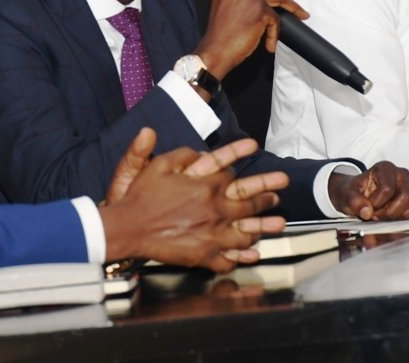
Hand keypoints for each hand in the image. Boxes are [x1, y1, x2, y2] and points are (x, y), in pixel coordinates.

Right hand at [100, 129, 287, 271]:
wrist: (129, 229)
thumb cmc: (141, 197)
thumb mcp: (158, 165)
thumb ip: (181, 154)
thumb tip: (200, 151)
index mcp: (205, 186)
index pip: (230, 174)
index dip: (237, 164)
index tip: (253, 151)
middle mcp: (215, 209)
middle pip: (249, 200)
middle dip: (267, 193)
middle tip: (279, 188)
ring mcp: (213, 234)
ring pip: (247, 231)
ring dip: (265, 226)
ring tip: (279, 223)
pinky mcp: (205, 255)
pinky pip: (230, 257)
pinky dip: (243, 257)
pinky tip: (253, 254)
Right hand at [196, 0, 307, 79]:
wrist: (215, 51)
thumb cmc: (218, 36)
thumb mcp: (223, 9)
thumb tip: (258, 1)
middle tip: (287, 2)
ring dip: (291, 6)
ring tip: (298, 14)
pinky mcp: (260, 10)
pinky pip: (276, 19)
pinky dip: (275, 32)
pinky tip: (270, 42)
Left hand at [328, 162, 408, 220]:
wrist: (358, 196)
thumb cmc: (355, 193)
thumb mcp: (346, 195)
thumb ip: (353, 201)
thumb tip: (366, 212)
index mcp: (385, 168)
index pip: (387, 189)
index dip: (378, 204)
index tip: (369, 209)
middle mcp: (402, 174)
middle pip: (407, 196)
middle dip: (392, 213)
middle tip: (379, 217)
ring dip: (407, 216)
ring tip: (391, 220)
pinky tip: (400, 222)